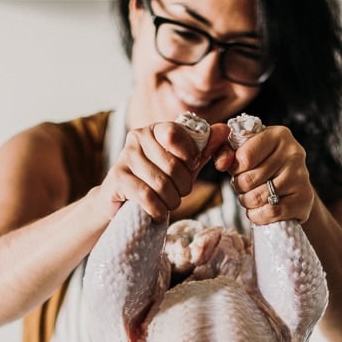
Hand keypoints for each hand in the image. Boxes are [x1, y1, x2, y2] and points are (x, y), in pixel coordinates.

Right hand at [97, 121, 229, 220]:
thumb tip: (224, 130)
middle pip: (173, 165)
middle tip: (179, 193)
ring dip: (171, 201)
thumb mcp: (185, 165)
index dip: (190, 155)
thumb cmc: (159, 180)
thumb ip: (205, 149)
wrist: (123, 202)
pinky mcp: (116, 178)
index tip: (192, 167)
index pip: (175, 133)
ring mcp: (124, 157)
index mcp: (156, 129)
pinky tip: (157, 212)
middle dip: (183, 187)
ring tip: (167, 203)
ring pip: (161, 184)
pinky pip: (146, 196)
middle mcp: (137, 137)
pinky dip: (157, 209)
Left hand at [213, 125, 315, 223]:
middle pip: (248, 180)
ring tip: (253, 197)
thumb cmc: (263, 167)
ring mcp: (301, 177)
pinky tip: (261, 210)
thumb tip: (222, 164)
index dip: (235, 169)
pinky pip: (270, 213)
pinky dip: (259, 216)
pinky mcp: (304, 199)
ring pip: (257, 198)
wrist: (291, 189)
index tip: (240, 169)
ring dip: (248, 202)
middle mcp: (293, 153)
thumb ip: (225, 152)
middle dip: (240, 187)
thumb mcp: (243, 152)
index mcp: (278, 135)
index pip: (243, 157)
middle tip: (246, 186)